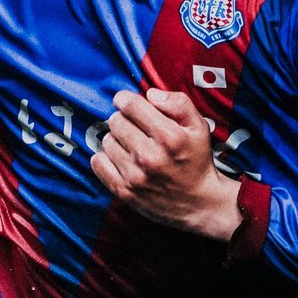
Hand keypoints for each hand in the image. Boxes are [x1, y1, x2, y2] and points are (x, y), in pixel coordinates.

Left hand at [91, 87, 240, 241]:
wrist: (200, 203)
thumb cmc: (196, 160)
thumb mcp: (199, 127)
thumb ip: (178, 103)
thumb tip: (150, 94)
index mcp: (169, 137)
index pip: (129, 105)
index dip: (125, 99)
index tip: (128, 104)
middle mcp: (149, 157)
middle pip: (115, 121)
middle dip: (124, 120)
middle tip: (136, 129)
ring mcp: (135, 176)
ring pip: (106, 140)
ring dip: (117, 140)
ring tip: (133, 147)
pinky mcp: (123, 191)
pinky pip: (97, 162)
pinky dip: (106, 158)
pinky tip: (122, 159)